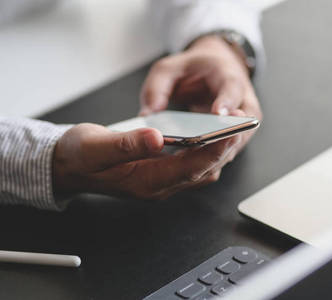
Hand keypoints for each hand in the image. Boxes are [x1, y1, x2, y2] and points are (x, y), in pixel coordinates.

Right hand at [53, 123, 239, 199]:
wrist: (67, 164)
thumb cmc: (79, 155)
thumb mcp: (96, 145)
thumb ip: (125, 143)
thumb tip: (155, 137)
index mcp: (146, 183)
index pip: (190, 169)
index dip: (213, 152)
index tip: (231, 133)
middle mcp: (159, 187)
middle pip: (202, 170)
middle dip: (223, 150)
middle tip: (241, 125)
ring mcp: (161, 182)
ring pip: (200, 169)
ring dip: (217, 151)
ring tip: (231, 126)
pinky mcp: (161, 173)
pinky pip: (191, 165)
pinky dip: (204, 151)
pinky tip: (208, 133)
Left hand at [140, 35, 261, 155]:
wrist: (215, 72)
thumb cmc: (195, 69)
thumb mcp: (169, 68)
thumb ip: (157, 87)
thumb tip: (148, 115)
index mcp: (229, 77)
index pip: (232, 89)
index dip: (226, 102)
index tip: (218, 114)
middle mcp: (244, 103)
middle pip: (241, 126)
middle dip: (221, 141)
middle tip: (197, 151)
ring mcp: (243, 125)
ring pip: (234, 146)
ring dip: (213, 157)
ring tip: (186, 164)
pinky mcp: (236, 141)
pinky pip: (225, 154)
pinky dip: (208, 163)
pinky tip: (185, 169)